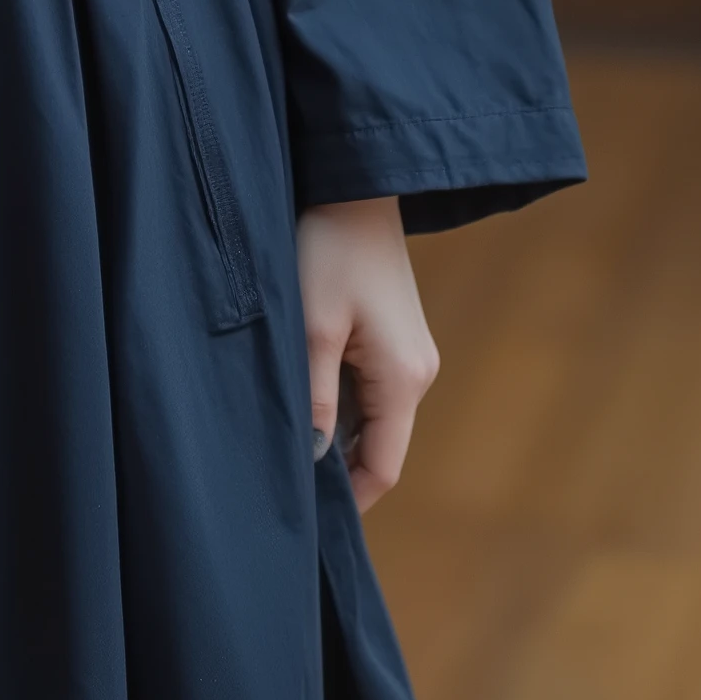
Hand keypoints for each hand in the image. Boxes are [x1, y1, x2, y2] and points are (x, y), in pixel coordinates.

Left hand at [295, 196, 439, 512]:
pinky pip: (370, 388)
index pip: (383, 468)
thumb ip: (313, 399)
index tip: (304, 514)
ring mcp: (411, 354)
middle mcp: (418, 373)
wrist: (354, 185)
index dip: (347, 498)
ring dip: (335, 430)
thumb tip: (312, 462)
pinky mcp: (397, 335)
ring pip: (372, 418)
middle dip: (336, 467)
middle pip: (379, 447)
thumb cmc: (329, 249)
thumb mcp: (311, 327)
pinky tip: (303, 389)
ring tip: (285, 432)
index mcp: (403, 379)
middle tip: (282, 475)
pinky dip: (340, 400)